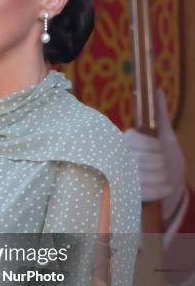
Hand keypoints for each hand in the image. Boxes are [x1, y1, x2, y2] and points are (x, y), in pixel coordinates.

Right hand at [122, 88, 187, 243]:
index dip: (155, 148)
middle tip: (163, 167)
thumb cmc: (165, 160)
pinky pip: (144, 191)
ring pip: (146, 175)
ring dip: (162, 177)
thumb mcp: (164, 136)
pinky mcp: (123, 195)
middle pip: (143, 159)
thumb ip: (159, 114)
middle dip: (160, 164)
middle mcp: (116, 158)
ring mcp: (119, 178)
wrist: (169, 189)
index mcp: (123, 141)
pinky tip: (166, 187)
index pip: (138, 141)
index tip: (161, 152)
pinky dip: (159, 190)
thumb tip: (158, 90)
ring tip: (164, 177)